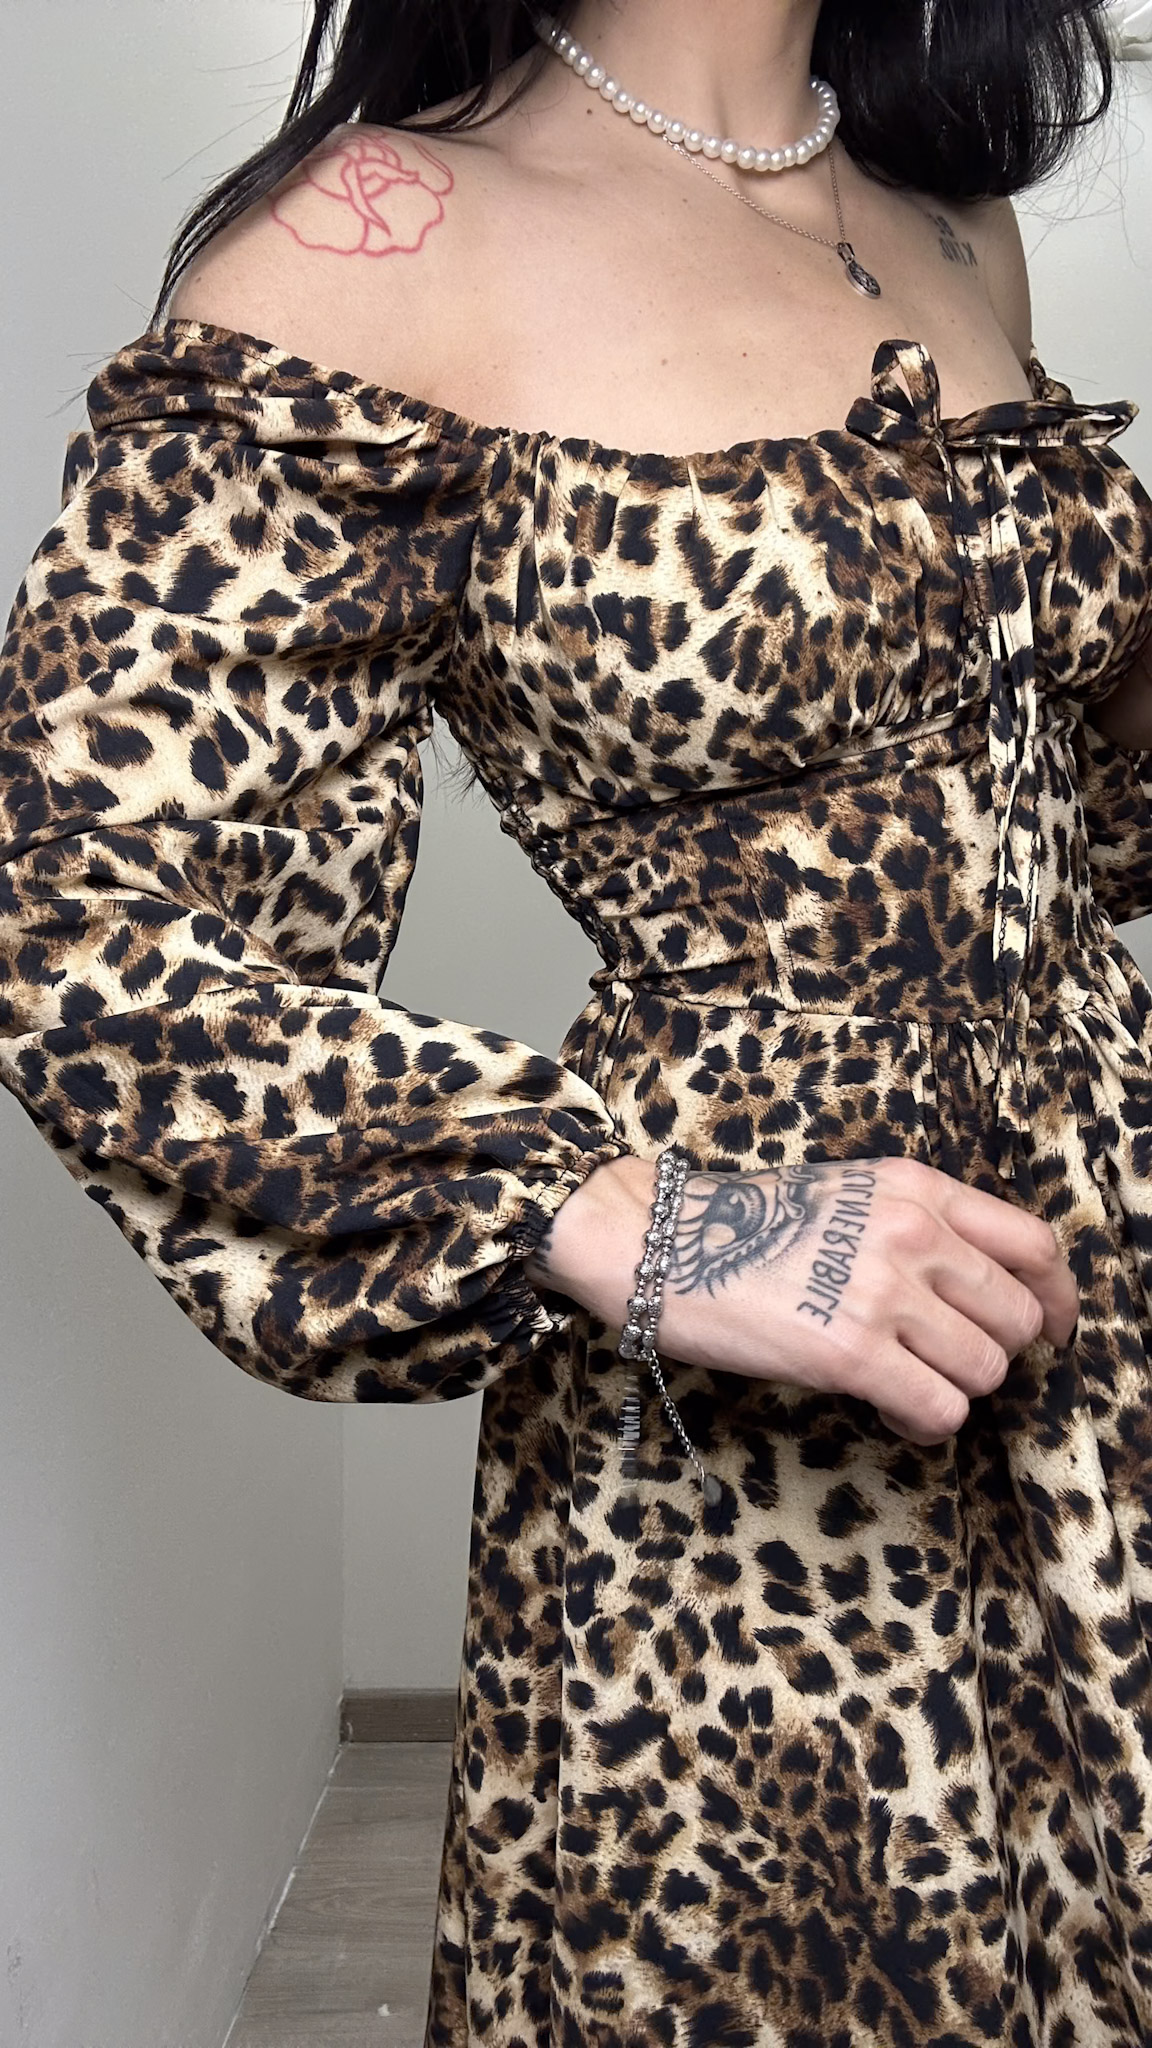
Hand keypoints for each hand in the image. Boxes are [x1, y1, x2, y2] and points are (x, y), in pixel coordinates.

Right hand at [529, 1153, 1078, 1446]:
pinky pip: (939, 1410)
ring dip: (953, 1390)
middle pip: (1018, 1318)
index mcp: (918, 1189)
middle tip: (946, 1363)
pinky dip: (924, 1423)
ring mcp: (885, 1293)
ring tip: (907, 1385)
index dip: (1056, 1298)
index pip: (1036, 1245)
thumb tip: (981, 1288)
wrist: (661, 1243)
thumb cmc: (747, 1225)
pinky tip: (888, 1408)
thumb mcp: (852, 1194)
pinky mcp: (852, 1352)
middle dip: (992, 1353)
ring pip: (984, 1370)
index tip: (1048, 1328)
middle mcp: (914, 1234)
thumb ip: (921, 1224)